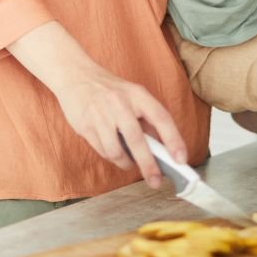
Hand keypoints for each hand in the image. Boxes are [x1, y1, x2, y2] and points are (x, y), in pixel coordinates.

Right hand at [50, 63, 188, 188]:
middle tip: (155, 181)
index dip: (173, 139)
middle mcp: (119, 103)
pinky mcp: (85, 126)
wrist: (75, 75)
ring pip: (116, 151)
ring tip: (131, 164)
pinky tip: (115, 154)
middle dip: (148, 164)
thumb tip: (163, 148)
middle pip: (137, 139)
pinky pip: (102, 150)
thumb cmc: (109, 89)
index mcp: (137, 94)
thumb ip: (147, 119)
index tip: (181, 159)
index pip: (160, 117)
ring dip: (127, 163)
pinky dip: (112, 157)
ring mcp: (100, 115)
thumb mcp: (133, 95)